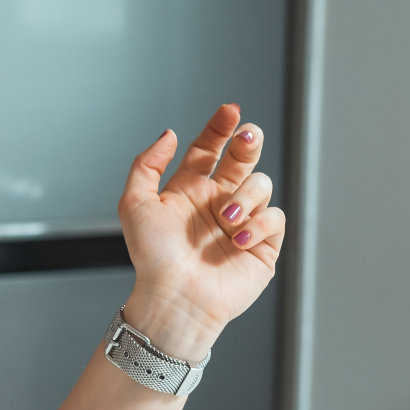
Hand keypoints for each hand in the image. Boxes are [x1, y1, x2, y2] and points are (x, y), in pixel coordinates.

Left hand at [117, 104, 286, 356]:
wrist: (173, 298)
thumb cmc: (152, 257)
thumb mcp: (135, 204)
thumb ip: (147, 165)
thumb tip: (170, 134)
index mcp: (190, 189)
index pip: (209, 148)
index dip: (220, 127)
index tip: (229, 111)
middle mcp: (218, 202)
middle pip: (243, 158)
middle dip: (248, 142)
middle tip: (246, 136)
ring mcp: (242, 222)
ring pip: (261, 185)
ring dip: (245, 196)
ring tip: (226, 219)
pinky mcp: (262, 244)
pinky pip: (274, 217)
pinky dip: (259, 223)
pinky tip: (238, 239)